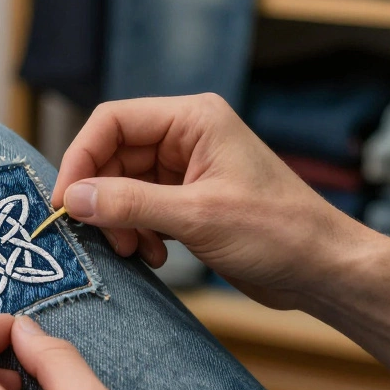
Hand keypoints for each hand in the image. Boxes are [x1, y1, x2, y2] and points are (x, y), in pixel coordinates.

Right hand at [53, 94, 369, 309]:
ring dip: (119, 220)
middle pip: (113, 155)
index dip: (81, 158)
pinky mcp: (190, 200)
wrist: (324, 270)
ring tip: (136, 250)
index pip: (112, 121)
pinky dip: (138, 231)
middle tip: (101, 236)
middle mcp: (188, 136)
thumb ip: (129, 203)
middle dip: (101, 198)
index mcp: (193, 119)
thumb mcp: (196, 217)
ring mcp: (188, 168)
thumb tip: (72, 199)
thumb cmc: (278, 233)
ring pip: (123, 185)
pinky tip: (155, 255)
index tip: (64, 202)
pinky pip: (142, 207)